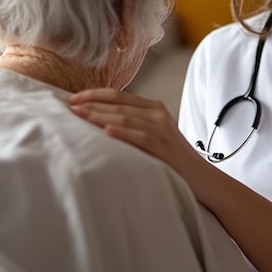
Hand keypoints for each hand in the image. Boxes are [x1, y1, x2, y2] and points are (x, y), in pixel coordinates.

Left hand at [69, 89, 203, 180]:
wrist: (201, 177)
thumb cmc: (172, 157)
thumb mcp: (153, 132)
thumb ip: (134, 122)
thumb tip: (99, 121)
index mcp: (154, 107)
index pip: (120, 95)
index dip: (95, 94)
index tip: (74, 98)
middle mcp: (158, 114)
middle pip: (120, 104)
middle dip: (92, 103)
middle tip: (70, 105)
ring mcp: (163, 129)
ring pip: (126, 117)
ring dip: (101, 116)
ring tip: (81, 115)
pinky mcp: (165, 146)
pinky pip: (140, 136)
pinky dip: (123, 132)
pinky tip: (107, 131)